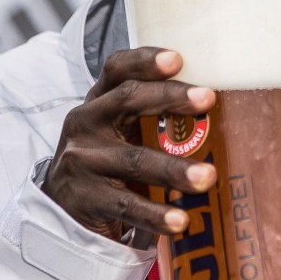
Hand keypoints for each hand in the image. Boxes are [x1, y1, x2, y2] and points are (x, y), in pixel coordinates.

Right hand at [42, 48, 215, 240]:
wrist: (63, 208)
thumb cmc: (107, 159)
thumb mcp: (118, 128)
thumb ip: (151, 113)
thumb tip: (217, 107)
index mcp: (98, 101)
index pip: (117, 69)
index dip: (145, 60)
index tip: (178, 58)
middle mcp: (86, 124)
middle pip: (127, 101)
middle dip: (170, 98)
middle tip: (208, 99)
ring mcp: (83, 162)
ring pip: (133, 160)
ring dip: (174, 169)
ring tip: (209, 177)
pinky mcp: (85, 199)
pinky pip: (126, 205)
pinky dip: (156, 214)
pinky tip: (180, 221)